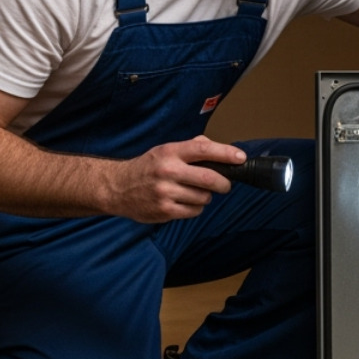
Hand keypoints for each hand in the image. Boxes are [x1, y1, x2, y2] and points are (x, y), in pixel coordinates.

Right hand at [107, 136, 244, 222]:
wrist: (117, 188)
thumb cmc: (147, 167)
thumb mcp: (165, 150)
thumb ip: (191, 147)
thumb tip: (218, 149)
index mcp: (170, 152)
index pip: (204, 150)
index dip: (226, 153)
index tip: (240, 158)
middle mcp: (168, 171)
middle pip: (209, 178)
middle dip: (224, 183)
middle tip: (225, 184)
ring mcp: (166, 193)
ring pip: (204, 198)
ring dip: (206, 196)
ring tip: (195, 192)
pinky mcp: (164, 211)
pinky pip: (194, 211)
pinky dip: (196, 208)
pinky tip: (186, 202)